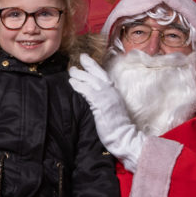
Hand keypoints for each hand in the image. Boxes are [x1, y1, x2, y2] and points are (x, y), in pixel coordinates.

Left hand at [68, 53, 145, 171]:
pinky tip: (72, 84)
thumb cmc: (118, 127)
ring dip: (80, 75)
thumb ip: (105, 101)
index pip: (103, 75)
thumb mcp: (112, 110)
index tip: (86, 59)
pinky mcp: (101, 104)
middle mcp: (112, 92)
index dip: (94, 66)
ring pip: (91, 81)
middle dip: (88, 65)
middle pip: (98, 74)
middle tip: (78, 60)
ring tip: (71, 72)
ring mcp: (107, 97)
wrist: (124, 137)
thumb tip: (94, 98)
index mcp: (115, 92)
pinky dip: (79, 86)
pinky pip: (88, 91)